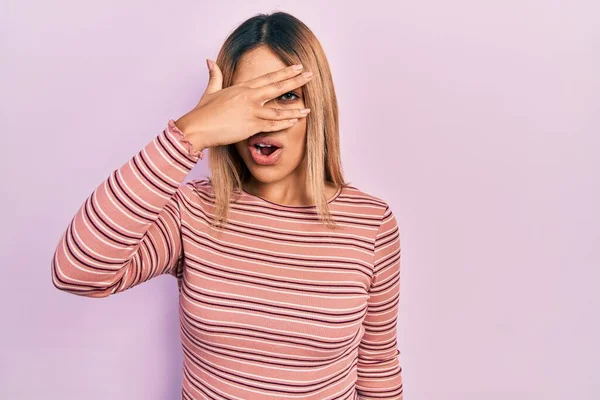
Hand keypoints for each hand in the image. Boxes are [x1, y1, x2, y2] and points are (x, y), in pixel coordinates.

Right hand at [175, 59, 312, 151]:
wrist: (197, 127)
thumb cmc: (203, 112)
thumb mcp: (211, 91)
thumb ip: (215, 75)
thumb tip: (209, 61)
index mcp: (242, 88)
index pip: (268, 77)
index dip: (285, 72)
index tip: (298, 67)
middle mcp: (250, 97)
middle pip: (277, 87)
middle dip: (296, 81)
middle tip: (310, 76)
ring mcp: (252, 111)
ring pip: (278, 109)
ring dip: (295, 109)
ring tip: (308, 109)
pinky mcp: (251, 126)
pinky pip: (273, 125)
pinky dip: (285, 123)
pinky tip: (295, 121)